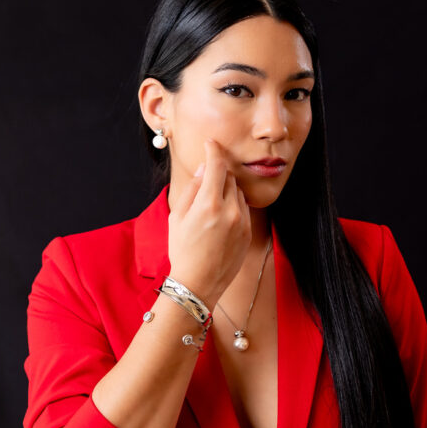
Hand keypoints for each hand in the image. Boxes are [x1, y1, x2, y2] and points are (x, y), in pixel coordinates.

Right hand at [167, 139, 251, 308]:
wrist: (198, 283)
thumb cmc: (182, 250)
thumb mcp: (177, 217)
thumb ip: (192, 188)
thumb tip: (203, 168)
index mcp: (209, 204)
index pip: (217, 165)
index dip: (214, 150)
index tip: (211, 144)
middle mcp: (230, 210)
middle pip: (229, 177)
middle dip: (218, 174)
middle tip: (205, 183)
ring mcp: (243, 222)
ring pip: (238, 192)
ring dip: (226, 191)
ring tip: (210, 210)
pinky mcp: (249, 232)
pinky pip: (243, 209)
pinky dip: (234, 206)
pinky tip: (220, 221)